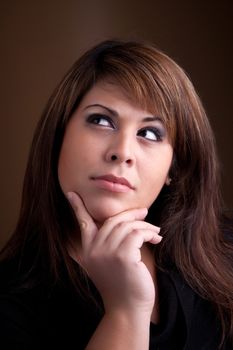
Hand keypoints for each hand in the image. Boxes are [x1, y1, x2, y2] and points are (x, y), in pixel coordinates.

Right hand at [67, 191, 161, 316]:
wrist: (127, 309)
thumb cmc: (122, 284)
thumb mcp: (108, 262)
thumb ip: (108, 243)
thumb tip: (123, 221)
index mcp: (87, 250)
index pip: (82, 222)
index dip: (77, 207)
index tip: (71, 193)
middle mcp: (93, 249)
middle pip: (112, 220)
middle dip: (130, 214)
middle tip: (144, 212)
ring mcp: (107, 252)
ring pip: (127, 225)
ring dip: (144, 226)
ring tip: (154, 231)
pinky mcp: (123, 255)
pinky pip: (138, 233)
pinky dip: (149, 233)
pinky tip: (156, 238)